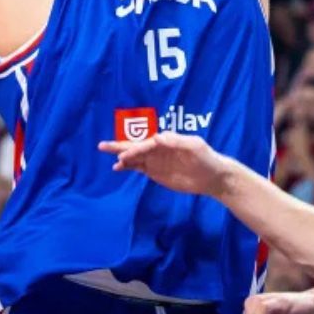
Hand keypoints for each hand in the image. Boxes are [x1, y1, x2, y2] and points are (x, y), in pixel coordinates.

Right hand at [102, 132, 236, 197]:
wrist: (212, 177)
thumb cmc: (206, 158)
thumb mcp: (195, 146)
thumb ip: (177, 141)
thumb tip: (157, 136)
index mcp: (166, 141)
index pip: (146, 144)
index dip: (135, 149)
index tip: (124, 157)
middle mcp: (158, 149)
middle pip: (135, 146)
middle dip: (119, 146)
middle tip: (102, 145)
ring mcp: (156, 160)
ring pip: (134, 157)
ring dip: (122, 156)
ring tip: (107, 155)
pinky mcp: (156, 172)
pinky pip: (139, 167)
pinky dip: (128, 166)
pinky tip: (118, 167)